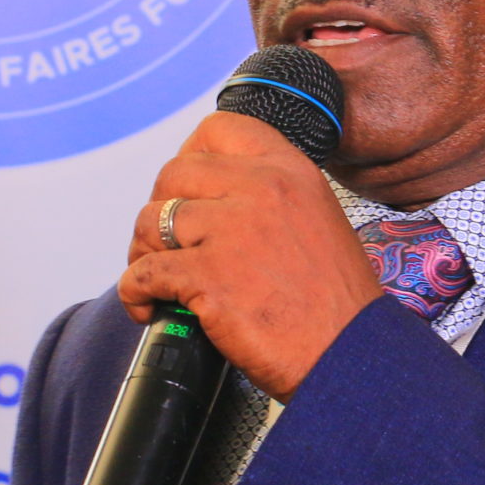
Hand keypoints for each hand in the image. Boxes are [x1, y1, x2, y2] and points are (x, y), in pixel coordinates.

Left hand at [121, 111, 381, 399]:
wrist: (350, 356)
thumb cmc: (337, 305)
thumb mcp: (317, 220)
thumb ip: (271, 199)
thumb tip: (216, 204)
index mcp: (291, 171)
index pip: (219, 129)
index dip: (189, 154)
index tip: (184, 186)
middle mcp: (261, 189)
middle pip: (174, 173)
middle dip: (158, 207)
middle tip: (164, 241)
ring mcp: (232, 231)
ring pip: (151, 220)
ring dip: (142, 251)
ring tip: (155, 279)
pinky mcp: (208, 276)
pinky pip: (144, 273)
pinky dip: (135, 293)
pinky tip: (148, 307)